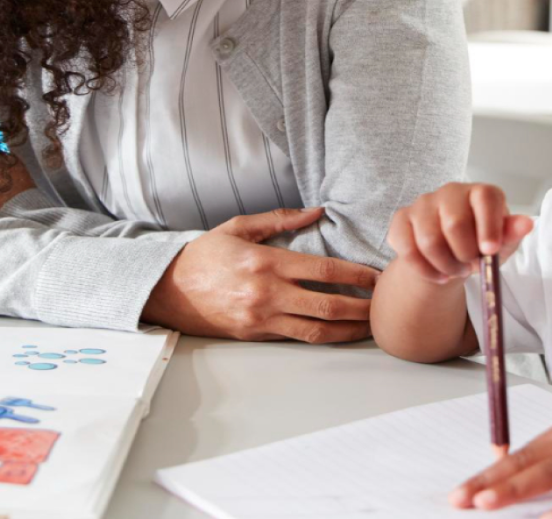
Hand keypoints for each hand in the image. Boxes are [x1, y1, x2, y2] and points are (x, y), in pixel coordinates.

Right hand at [142, 207, 380, 343]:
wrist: (167, 290)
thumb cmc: (205, 255)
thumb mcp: (239, 226)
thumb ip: (280, 218)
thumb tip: (317, 212)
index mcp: (266, 263)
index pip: (323, 271)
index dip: (355, 275)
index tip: (376, 277)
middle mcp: (266, 294)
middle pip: (326, 305)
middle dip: (360, 308)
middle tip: (383, 307)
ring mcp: (261, 319)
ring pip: (315, 330)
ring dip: (346, 331)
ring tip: (369, 327)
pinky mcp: (254, 336)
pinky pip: (295, 338)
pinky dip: (320, 337)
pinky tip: (338, 334)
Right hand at [385, 182, 532, 284]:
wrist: (451, 253)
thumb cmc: (481, 243)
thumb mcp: (502, 242)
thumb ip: (512, 233)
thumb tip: (526, 224)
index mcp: (480, 192)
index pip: (485, 198)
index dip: (489, 225)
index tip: (490, 251)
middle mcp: (451, 191)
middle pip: (455, 224)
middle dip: (465, 254)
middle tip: (472, 266)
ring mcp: (423, 203)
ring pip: (429, 240)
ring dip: (446, 266)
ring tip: (456, 270)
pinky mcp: (402, 220)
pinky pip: (407, 249)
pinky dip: (424, 270)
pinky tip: (438, 274)